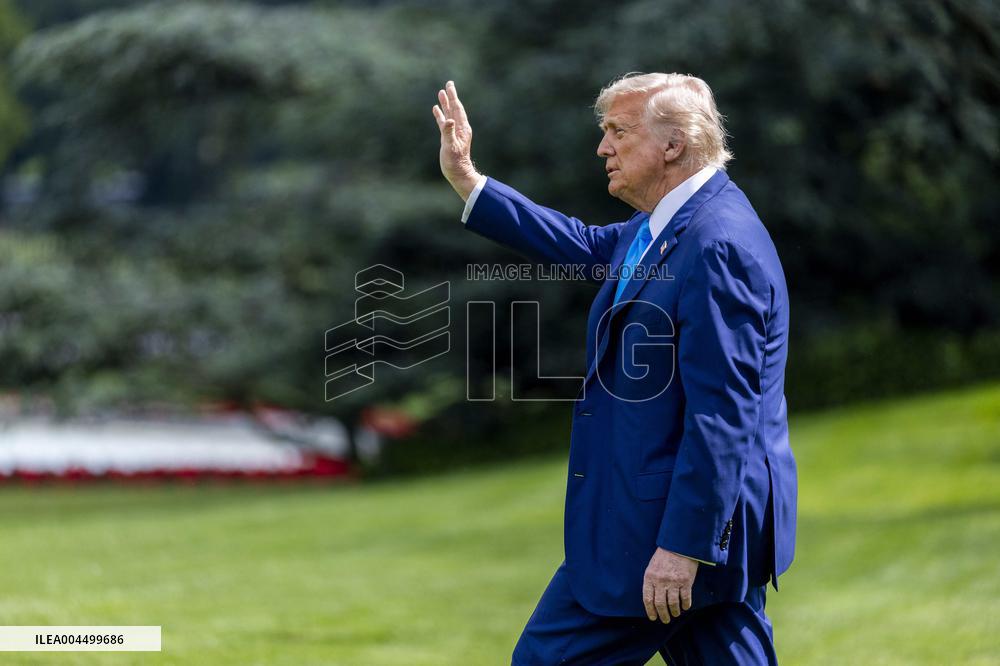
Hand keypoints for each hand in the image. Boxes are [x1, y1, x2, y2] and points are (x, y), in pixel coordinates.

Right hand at [432, 80, 480, 199]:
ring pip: (449, 114)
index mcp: (462, 128)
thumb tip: (449, 120)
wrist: (458, 173)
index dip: (453, 97)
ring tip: (441, 93)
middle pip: (454, 108)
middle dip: (451, 96)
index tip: (450, 86)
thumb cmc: (455, 162)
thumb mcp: (450, 147)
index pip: (457, 109)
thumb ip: (449, 133)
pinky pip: (444, 122)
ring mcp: (454, 132)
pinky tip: (436, 109)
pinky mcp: (448, 137)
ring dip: (445, 104)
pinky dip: (440, 115)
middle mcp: (459, 128)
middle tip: (448, 84)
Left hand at [642, 548, 698, 622]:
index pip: (648, 599)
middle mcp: (661, 581)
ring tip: (675, 614)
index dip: (650, 611)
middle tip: (665, 620)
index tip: (653, 617)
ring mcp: (673, 582)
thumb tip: (652, 599)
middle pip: (660, 604)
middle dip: (662, 615)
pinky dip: (685, 605)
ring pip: (672, 603)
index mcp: (650, 577)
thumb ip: (651, 581)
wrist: (678, 545)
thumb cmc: (664, 557)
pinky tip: (685, 607)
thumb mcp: (652, 567)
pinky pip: (685, 598)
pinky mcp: (685, 581)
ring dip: (674, 612)